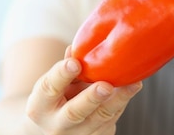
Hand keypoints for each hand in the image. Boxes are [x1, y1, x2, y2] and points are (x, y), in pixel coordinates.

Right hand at [26, 46, 141, 134]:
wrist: (53, 130)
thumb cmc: (56, 99)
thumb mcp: (54, 84)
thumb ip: (66, 68)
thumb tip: (77, 48)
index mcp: (40, 107)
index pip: (49, 89)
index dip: (61, 75)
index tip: (74, 63)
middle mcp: (57, 125)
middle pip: (75, 112)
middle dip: (91, 98)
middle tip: (106, 86)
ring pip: (101, 118)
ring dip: (119, 100)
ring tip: (133, 84)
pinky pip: (112, 121)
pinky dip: (122, 104)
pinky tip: (132, 89)